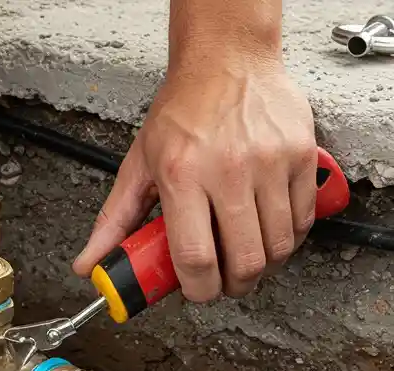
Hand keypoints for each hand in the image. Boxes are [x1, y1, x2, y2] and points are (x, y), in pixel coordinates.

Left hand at [73, 53, 316, 300]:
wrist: (228, 58)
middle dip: (235, 286)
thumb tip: (89, 266)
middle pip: (245, 261)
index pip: (195, 259)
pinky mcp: (301, 155)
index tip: (198, 290)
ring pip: (280, 247)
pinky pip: (304, 220)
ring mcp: (270, 162)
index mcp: (182, 174)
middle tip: (226, 280)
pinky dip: (290, 237)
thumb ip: (114, 221)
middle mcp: (228, 170)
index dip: (199, 290)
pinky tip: (271, 230)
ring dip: (264, 266)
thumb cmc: (184, 110)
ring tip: (248, 255)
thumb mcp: (140, 163)